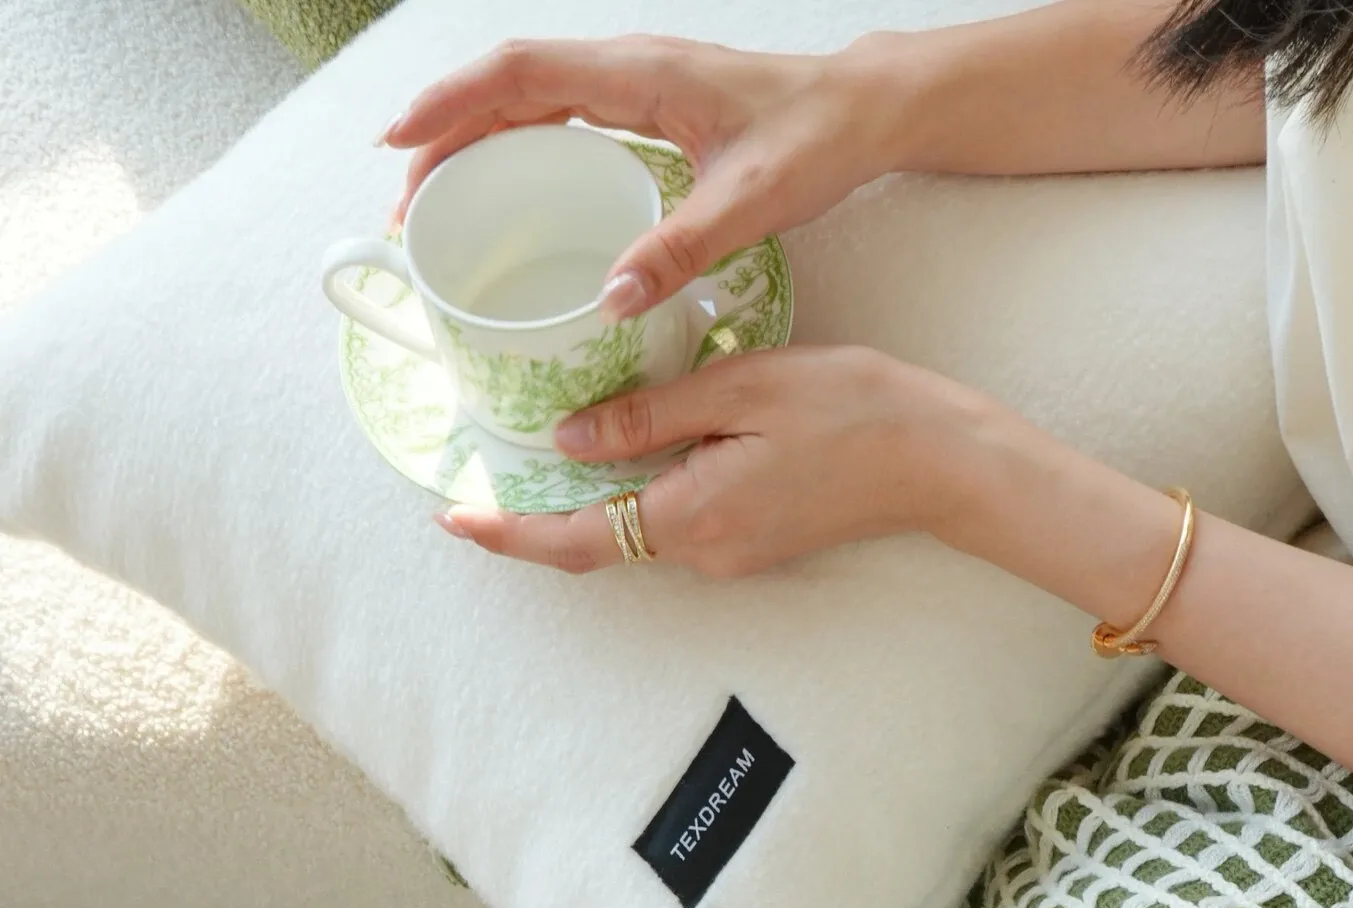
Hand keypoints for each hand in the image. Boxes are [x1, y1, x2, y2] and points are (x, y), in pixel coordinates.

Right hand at [379, 35, 905, 319]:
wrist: (861, 113)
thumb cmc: (815, 141)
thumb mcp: (749, 204)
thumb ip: (678, 251)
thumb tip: (607, 301)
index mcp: (637, 75)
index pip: (519, 75)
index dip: (450, 105)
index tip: (398, 143)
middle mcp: (626, 69)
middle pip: (506, 87)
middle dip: (444, 135)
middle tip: (403, 201)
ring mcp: (633, 85)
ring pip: (528, 102)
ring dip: (474, 142)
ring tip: (435, 202)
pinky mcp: (645, 109)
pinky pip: (560, 119)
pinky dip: (518, 150)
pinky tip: (507, 195)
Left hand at [432, 347, 988, 578]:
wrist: (941, 461)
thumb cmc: (855, 411)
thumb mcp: (742, 389)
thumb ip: (650, 417)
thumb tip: (571, 439)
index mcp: (692, 516)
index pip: (578, 540)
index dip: (511, 534)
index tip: (454, 520)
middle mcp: (704, 553)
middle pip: (598, 543)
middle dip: (535, 522)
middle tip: (478, 486)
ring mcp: (731, 556)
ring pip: (635, 532)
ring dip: (585, 507)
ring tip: (536, 459)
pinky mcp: (753, 544)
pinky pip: (673, 524)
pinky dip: (634, 498)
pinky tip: (620, 456)